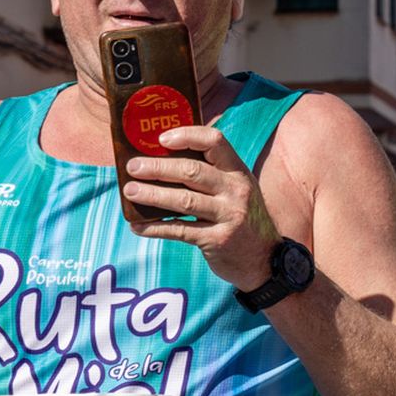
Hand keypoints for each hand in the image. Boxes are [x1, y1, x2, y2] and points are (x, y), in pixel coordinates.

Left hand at [122, 126, 281, 289]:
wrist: (265, 259)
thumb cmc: (242, 219)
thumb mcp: (237, 190)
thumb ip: (212, 175)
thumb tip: (163, 161)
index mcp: (238, 172)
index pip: (215, 142)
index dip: (187, 136)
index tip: (162, 138)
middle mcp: (236, 191)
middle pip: (192, 171)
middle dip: (158, 167)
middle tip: (133, 167)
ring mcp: (229, 216)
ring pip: (183, 200)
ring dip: (152, 194)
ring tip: (130, 191)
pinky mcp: (217, 240)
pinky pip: (180, 230)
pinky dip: (155, 227)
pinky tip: (137, 225)